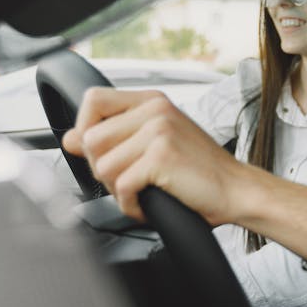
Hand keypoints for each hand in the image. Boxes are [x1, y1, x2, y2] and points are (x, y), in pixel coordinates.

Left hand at [61, 87, 246, 222]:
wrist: (237, 191)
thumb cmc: (200, 172)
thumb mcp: (157, 143)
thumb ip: (115, 136)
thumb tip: (70, 140)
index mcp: (152, 101)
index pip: (93, 100)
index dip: (85, 129)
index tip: (101, 152)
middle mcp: (155, 110)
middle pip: (91, 138)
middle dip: (103, 170)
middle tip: (130, 181)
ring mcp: (159, 131)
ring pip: (103, 165)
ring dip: (117, 189)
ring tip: (142, 192)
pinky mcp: (162, 156)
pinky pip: (122, 186)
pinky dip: (131, 205)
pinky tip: (147, 204)